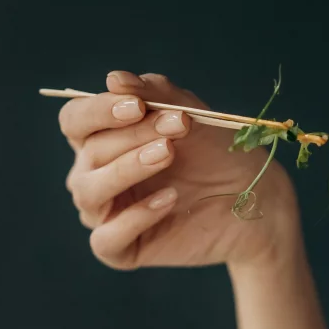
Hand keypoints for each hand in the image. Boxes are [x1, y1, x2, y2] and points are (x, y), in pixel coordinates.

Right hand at [61, 70, 299, 269]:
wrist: (253, 195)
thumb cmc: (215, 151)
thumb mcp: (188, 114)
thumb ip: (153, 94)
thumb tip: (113, 79)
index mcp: (102, 138)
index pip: (74, 120)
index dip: (98, 111)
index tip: (137, 106)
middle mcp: (95, 175)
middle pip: (88, 152)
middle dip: (132, 136)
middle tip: (178, 127)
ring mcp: (106, 213)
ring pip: (89, 192)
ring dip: (128, 168)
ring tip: (168, 154)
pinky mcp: (123, 249)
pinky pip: (106, 238)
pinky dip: (135, 218)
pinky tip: (169, 199)